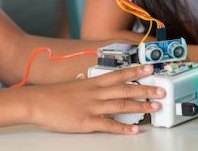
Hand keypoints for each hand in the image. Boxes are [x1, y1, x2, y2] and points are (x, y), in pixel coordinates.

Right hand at [24, 64, 163, 133]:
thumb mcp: (72, 85)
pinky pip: (108, 125)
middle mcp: (96, 93)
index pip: (119, 74)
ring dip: (140, 106)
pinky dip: (122, 128)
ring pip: (121, 105)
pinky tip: (133, 130)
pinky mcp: (86, 122)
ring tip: (154, 107)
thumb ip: (84, 83)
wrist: (37, 102)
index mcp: (93, 83)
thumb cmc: (53, 95)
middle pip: (125, 89)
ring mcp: (92, 107)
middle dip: (145, 89)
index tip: (150, 68)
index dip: (136, 70)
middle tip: (161, 90)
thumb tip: (86, 78)